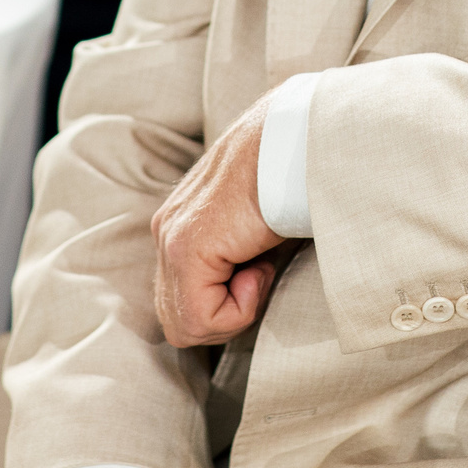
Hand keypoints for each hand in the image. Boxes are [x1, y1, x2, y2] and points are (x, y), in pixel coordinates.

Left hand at [152, 93, 284, 347]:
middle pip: (178, 321)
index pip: (182, 305)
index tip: (259, 266)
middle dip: (225, 315)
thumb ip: (235, 261)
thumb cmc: (291, 183)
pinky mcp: (186, 247)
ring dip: (234, 309)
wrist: (301, 142)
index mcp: (179, 226)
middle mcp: (166, 231)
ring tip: (260, 264)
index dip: (227, 306)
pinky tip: (259, 266)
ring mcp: (171, 238)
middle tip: (259, 273)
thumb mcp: (257, 232)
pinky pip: (201, 317)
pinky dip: (240, 307)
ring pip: (187, 325)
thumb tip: (236, 297)